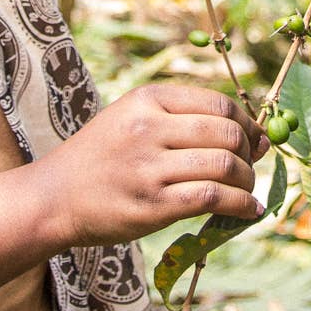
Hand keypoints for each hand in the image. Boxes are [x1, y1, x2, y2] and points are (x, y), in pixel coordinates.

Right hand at [34, 85, 266, 247]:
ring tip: (248, 191)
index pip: (219, 104)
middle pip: (228, 133)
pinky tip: (248, 211)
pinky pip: (213, 199)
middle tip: (251, 168)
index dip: (248, 124)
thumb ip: (183, 119)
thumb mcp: (132, 118)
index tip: (257, 140)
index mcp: (148, 99)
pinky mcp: (152, 205)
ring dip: (248, 181)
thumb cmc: (101, 158)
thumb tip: (253, 133)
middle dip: (251, 153)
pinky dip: (242, 206)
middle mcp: (149, 127)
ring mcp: (150, 167)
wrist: (54, 197)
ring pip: (225, 166)